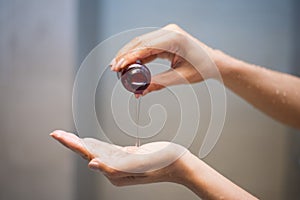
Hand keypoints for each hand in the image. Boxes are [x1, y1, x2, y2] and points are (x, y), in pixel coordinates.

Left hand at [50, 130, 255, 198]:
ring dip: (80, 143)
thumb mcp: (141, 163)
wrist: (180, 164)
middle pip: (88, 153)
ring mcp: (120, 165)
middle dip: (71, 142)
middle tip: (56, 133)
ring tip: (67, 136)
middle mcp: (115, 170)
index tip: (57, 135)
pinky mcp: (126, 159)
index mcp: (115, 171)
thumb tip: (91, 164)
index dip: (71, 144)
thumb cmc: (164, 161)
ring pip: (95, 152)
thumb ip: (114, 165)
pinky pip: (106, 151)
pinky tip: (89, 142)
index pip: (88, 154)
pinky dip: (95, 145)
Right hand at [110, 24, 220, 96]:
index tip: (118, 66)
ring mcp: (167, 34)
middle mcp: (170, 32)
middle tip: (114, 67)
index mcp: (175, 39)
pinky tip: (130, 64)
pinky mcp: (165, 39)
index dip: (129, 57)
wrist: (213, 62)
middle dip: (125, 55)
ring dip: (129, 54)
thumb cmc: (202, 68)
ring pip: (141, 43)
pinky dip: (138, 55)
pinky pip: (148, 46)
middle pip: (140, 42)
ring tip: (118, 67)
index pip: (145, 47)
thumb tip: (141, 91)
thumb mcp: (179, 78)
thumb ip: (158, 83)